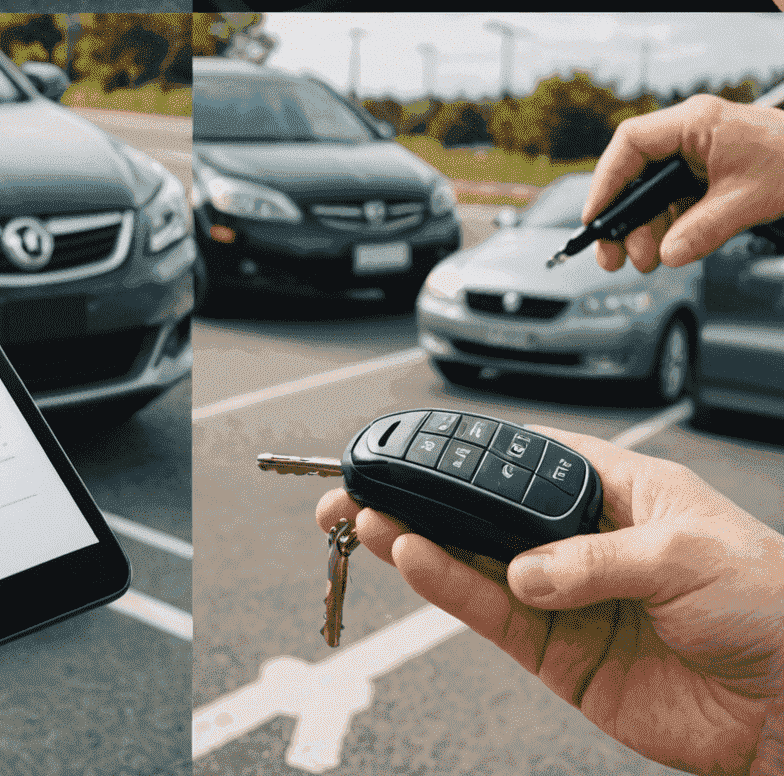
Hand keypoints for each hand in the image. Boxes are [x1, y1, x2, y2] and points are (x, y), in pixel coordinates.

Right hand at [316, 430, 783, 775]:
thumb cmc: (771, 604)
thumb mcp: (686, 553)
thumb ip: (593, 559)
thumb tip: (522, 574)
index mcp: (613, 487)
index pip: (521, 458)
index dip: (464, 452)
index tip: (408, 447)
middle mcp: (578, 538)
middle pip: (482, 511)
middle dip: (420, 496)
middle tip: (359, 486)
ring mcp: (564, 597)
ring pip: (472, 562)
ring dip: (417, 540)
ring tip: (368, 518)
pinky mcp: (560, 656)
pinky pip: (491, 616)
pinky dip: (448, 590)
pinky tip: (413, 561)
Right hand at [583, 93, 783, 271]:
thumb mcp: (749, 201)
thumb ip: (704, 229)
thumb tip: (669, 254)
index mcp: (694, 122)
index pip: (631, 144)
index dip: (606, 181)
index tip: (596, 217)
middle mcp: (691, 131)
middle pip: (638, 172)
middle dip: (625, 217)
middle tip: (614, 255)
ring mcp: (700, 150)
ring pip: (656, 189)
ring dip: (648, 226)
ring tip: (647, 260)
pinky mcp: (711, 168)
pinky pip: (677, 195)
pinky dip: (671, 222)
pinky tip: (670, 245)